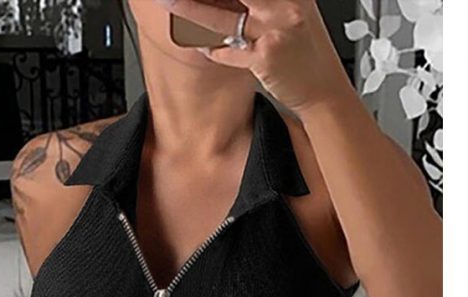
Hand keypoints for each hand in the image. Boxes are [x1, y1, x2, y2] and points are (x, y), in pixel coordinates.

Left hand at [155, 0, 353, 113]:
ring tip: (169, 3)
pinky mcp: (266, 58)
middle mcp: (286, 5)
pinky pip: (229, 51)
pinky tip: (199, 44)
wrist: (324, 91)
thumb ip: (265, 2)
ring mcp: (276, 31)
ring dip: (191, 10)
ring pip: (224, 16)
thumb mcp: (293, 14)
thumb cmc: (308, 54)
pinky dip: (211, 48)